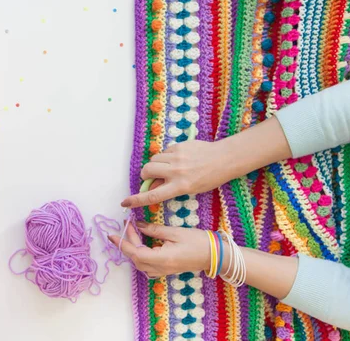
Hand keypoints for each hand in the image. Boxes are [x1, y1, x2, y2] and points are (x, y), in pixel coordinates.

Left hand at [107, 222, 209, 277]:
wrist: (216, 256)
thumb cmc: (198, 242)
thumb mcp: (175, 232)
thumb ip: (154, 230)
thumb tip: (138, 225)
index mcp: (162, 259)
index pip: (135, 253)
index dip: (123, 243)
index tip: (113, 234)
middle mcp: (161, 268)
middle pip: (136, 259)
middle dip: (128, 243)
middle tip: (128, 225)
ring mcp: (164, 271)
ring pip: (140, 264)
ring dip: (133, 249)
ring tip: (132, 233)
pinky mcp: (167, 270)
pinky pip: (148, 265)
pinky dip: (141, 254)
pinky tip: (142, 243)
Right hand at [121, 117, 291, 207]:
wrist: (224, 159)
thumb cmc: (209, 178)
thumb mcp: (190, 189)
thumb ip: (169, 188)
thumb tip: (151, 187)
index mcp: (181, 187)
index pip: (153, 196)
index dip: (136, 200)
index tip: (125, 203)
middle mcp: (176, 172)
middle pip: (147, 171)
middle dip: (145, 174)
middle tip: (151, 177)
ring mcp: (177, 157)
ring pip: (153, 160)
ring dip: (155, 165)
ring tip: (168, 167)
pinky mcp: (178, 146)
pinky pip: (164, 152)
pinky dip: (166, 157)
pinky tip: (179, 159)